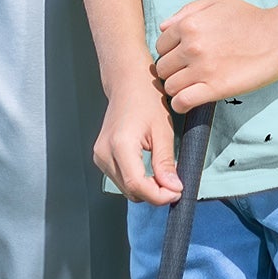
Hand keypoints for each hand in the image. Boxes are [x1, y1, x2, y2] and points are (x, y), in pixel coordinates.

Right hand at [94, 71, 183, 204]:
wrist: (127, 82)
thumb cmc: (145, 99)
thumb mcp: (163, 130)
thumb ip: (166, 163)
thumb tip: (173, 188)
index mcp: (120, 144)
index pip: (138, 186)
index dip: (160, 196)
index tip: (177, 191)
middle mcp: (104, 152)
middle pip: (131, 191)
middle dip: (155, 193)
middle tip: (174, 182)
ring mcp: (100, 155)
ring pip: (127, 189)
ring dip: (147, 189)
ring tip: (162, 173)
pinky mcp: (101, 157)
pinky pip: (121, 180)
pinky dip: (137, 181)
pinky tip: (149, 169)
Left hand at [153, 0, 277, 110]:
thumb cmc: (250, 17)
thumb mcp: (217, 1)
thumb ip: (187, 10)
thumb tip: (164, 27)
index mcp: (188, 24)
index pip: (160, 46)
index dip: (170, 54)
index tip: (181, 59)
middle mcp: (190, 46)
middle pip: (163, 68)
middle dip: (172, 72)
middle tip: (186, 74)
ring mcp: (202, 68)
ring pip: (170, 86)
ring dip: (177, 89)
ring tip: (190, 88)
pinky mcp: (215, 88)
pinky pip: (182, 102)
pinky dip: (181, 105)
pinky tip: (189, 102)